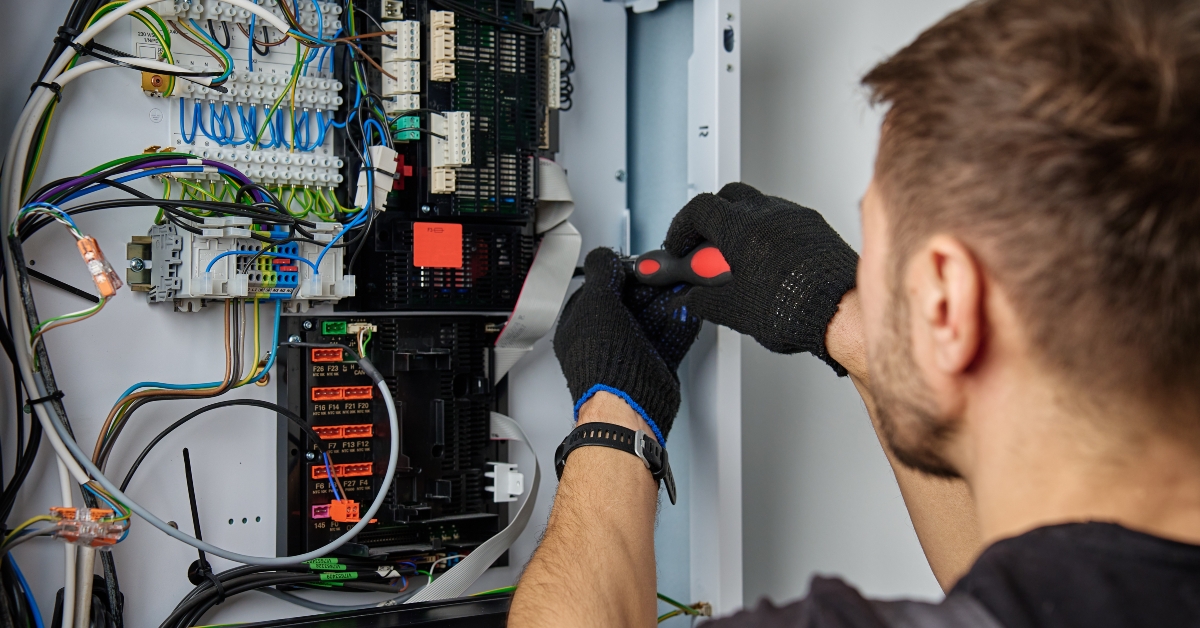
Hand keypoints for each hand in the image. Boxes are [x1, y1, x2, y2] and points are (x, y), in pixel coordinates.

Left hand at [553, 248, 701, 443]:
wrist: (628, 405)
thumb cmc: (603, 363)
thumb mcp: (596, 302)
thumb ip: (601, 273)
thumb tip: (604, 256)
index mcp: (579, 325)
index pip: (597, 289)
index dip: (618, 273)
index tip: (636, 265)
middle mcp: (603, 340)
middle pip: (628, 303)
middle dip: (649, 288)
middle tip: (662, 275)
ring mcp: (629, 353)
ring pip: (651, 319)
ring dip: (668, 302)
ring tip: (679, 286)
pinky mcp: (653, 365)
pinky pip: (669, 337)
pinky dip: (680, 323)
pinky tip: (687, 310)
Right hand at [664, 182, 858, 374]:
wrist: (841, 314)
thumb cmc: (795, 308)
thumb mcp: (733, 309)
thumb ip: (703, 299)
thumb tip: (692, 298)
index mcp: (741, 228)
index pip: (700, 209)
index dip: (682, 227)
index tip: (680, 246)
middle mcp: (769, 214)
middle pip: (728, 197)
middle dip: (711, 219)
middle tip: (706, 247)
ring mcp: (796, 217)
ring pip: (759, 205)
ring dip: (742, 224)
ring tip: (739, 259)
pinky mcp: (816, 228)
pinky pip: (784, 218)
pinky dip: (768, 233)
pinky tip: (768, 262)